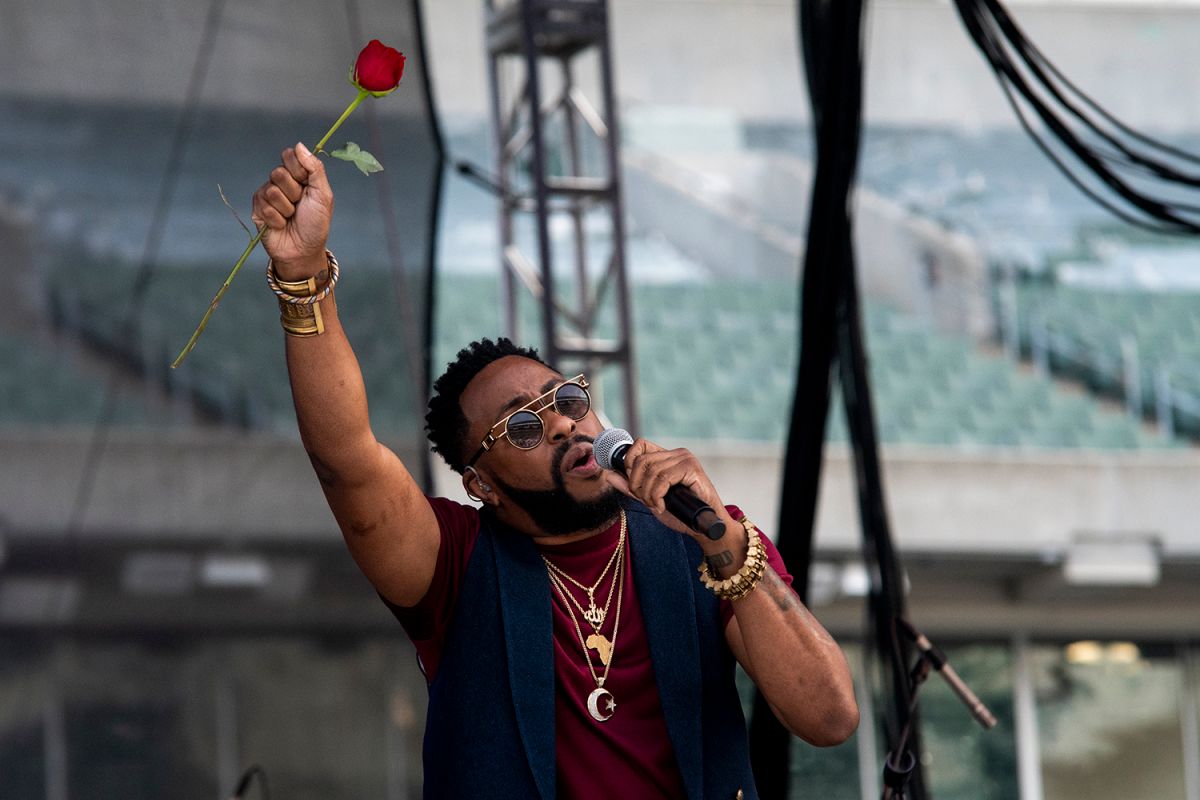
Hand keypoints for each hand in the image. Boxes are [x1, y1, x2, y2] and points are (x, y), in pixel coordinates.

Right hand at [250, 142, 333, 279]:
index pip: (289, 155)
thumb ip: (315, 168)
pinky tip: (281, 225)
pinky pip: (264, 206)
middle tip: (299, 205)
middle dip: (294, 192)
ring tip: (291, 217)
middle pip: (278, 172)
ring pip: (272, 190)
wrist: (304, 250)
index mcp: (298, 175)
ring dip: (286, 208)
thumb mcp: (323, 195)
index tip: (307, 184)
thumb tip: (299, 145)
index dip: (298, 169)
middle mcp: (280, 183)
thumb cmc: (316, 223)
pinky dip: (277, 219)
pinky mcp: (257, 209)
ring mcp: (267, 195)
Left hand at [602, 438, 737, 542]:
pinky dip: (657, 495)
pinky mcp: (692, 468)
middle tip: (646, 501)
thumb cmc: (681, 513)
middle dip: (637, 485)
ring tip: (656, 505)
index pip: (639, 445)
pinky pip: (663, 479)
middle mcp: (677, 453)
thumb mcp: (649, 499)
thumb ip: (630, 487)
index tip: (632, 485)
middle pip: (641, 460)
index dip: (629, 462)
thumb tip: (609, 474)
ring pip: (651, 471)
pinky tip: (662, 506)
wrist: (704, 527)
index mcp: (667, 456)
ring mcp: (685, 459)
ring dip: (648, 494)